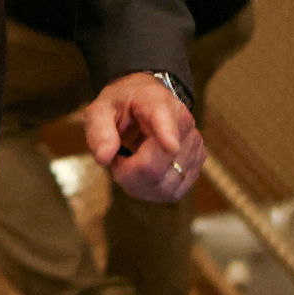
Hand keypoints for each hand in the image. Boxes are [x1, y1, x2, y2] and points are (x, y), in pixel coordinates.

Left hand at [82, 72, 203, 202]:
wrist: (144, 102)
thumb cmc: (121, 106)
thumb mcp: (100, 109)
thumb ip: (99, 129)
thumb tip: (104, 158)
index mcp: (156, 102)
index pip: (165, 119)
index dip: (168, 134)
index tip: (170, 146)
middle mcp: (182, 124)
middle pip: (155, 166)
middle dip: (127, 172)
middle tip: (115, 159)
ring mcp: (193, 147)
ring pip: (165, 185)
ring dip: (138, 184)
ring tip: (128, 163)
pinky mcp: (194, 167)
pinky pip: (172, 192)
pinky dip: (151, 190)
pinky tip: (141, 175)